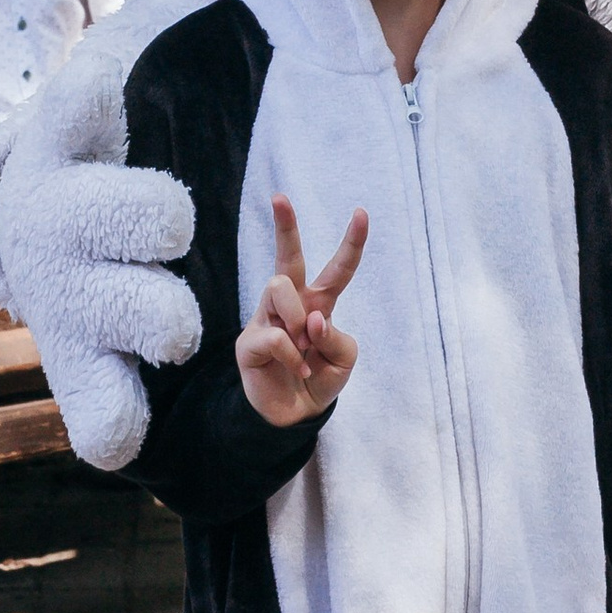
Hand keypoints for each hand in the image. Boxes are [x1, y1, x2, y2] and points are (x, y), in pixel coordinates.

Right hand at [236, 194, 366, 426]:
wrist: (294, 414)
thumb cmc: (320, 378)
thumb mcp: (344, 359)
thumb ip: (336, 336)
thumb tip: (312, 320)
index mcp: (319, 303)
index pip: (338, 269)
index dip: (352, 242)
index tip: (362, 212)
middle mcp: (291, 304)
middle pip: (287, 257)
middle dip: (284, 225)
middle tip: (280, 197)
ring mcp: (267, 318)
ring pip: (280, 288)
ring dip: (298, 319)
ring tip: (303, 348)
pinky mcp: (249, 340)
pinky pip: (277, 336)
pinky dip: (295, 356)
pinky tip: (298, 369)